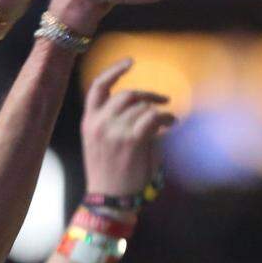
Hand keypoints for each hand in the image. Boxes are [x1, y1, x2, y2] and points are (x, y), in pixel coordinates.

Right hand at [81, 58, 174, 197]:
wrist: (110, 201)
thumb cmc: (111, 174)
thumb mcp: (102, 143)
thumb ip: (116, 121)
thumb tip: (144, 105)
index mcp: (89, 122)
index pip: (99, 87)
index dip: (114, 70)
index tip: (131, 61)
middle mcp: (99, 123)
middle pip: (127, 94)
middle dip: (148, 95)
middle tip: (163, 100)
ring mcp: (114, 131)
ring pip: (143, 107)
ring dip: (159, 111)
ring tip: (168, 121)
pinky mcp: (132, 140)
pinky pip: (154, 117)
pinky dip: (167, 118)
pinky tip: (172, 123)